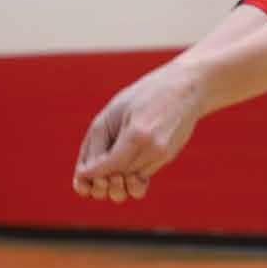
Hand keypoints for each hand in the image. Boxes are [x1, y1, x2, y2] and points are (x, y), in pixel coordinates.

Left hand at [73, 61, 205, 202]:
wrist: (186, 88)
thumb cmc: (145, 94)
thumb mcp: (113, 111)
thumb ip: (97, 142)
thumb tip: (84, 173)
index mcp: (138, 134)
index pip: (108, 167)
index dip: (91, 174)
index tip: (80, 175)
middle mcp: (153, 149)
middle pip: (120, 177)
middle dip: (104, 179)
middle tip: (95, 172)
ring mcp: (164, 154)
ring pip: (132, 179)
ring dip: (117, 176)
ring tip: (110, 165)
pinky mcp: (169, 156)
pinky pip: (144, 173)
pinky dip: (131, 171)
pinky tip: (126, 159)